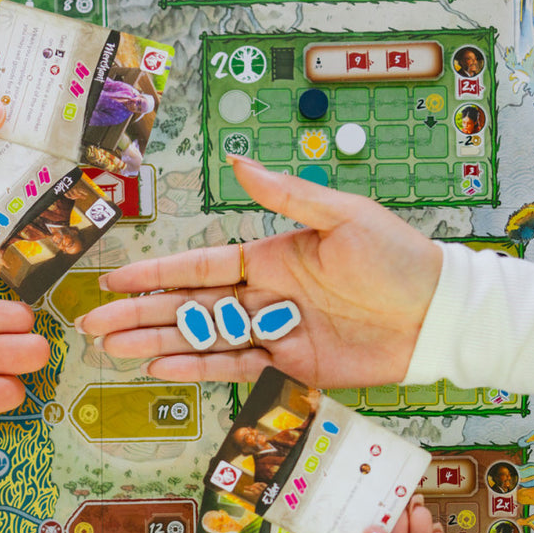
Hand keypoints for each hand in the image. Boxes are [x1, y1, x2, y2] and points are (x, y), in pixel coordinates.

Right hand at [78, 156, 442, 387]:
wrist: (439, 313)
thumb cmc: (397, 257)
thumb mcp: (342, 217)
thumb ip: (286, 195)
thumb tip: (240, 162)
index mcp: (269, 257)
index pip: (198, 266)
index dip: (154, 274)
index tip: (113, 279)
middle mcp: (264, 296)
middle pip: (188, 307)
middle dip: (140, 315)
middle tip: (94, 324)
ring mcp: (276, 333)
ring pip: (203, 340)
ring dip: (158, 345)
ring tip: (115, 350)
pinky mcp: (294, 366)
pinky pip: (238, 368)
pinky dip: (202, 369)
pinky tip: (165, 369)